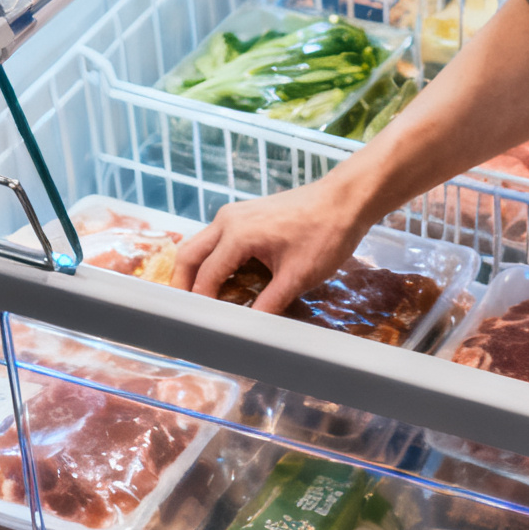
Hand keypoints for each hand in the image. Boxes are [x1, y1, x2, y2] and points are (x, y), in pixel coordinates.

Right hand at [168, 177, 372, 315]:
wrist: (345, 200)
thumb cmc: (326, 234)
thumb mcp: (297, 277)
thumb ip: (268, 304)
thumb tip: (249, 330)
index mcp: (238, 234)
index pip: (206, 276)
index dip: (200, 304)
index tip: (196, 327)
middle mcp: (228, 220)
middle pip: (189, 255)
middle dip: (183, 284)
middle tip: (185, 314)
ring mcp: (235, 213)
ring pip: (200, 244)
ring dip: (196, 270)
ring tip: (203, 301)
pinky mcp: (245, 213)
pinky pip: (216, 237)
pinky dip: (212, 259)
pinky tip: (224, 280)